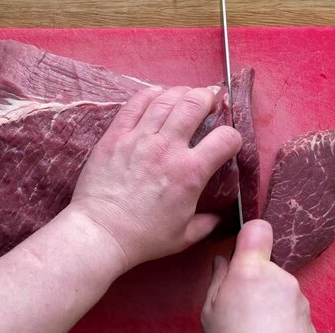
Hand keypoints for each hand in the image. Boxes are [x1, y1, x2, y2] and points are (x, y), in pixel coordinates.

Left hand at [69, 86, 241, 269]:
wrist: (101, 232)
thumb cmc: (143, 238)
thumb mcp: (184, 237)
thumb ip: (206, 224)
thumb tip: (217, 217)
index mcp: (190, 173)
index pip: (226, 138)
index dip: (233, 136)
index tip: (228, 141)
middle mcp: (168, 148)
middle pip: (195, 104)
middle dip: (208, 97)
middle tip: (210, 100)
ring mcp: (140, 138)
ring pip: (166, 99)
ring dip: (181, 92)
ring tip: (186, 95)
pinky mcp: (116, 136)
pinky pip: (135, 104)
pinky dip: (150, 95)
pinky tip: (157, 95)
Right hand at [201, 220, 319, 332]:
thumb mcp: (210, 311)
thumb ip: (217, 279)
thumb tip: (222, 263)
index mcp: (250, 270)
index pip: (258, 229)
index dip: (250, 234)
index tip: (243, 246)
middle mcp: (279, 277)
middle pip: (265, 264)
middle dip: (253, 278)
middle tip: (238, 303)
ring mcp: (297, 295)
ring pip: (278, 286)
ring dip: (268, 299)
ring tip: (253, 325)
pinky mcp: (309, 314)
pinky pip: (290, 305)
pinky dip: (280, 316)